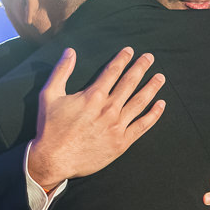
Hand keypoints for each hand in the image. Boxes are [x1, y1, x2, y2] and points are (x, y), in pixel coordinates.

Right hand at [25, 47, 165, 190]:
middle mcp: (108, 108)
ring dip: (152, 87)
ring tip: (160, 77)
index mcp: (93, 96)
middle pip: (130, 82)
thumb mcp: (49, 95)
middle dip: (141, 67)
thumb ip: (61, 71)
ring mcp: (117, 126)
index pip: (113, 71)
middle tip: (150, 57)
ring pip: (140, 102)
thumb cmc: (50, 128)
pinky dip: (154, 114)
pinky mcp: (121, 142)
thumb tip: (70, 51)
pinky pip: (142, 125)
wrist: (53, 159)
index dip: (123, 59)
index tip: (131, 50)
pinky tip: (161, 104)